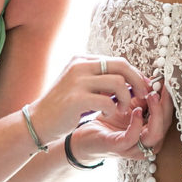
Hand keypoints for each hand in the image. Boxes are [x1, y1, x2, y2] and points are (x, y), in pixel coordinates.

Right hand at [28, 56, 150, 143]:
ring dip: (126, 98)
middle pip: (122, 66)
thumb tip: (131, 80)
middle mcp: (80, 65)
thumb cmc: (64, 106)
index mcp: (83, 59)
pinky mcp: (76, 99)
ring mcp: (77, 80)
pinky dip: (112, 110)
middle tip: (142, 97)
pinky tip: (106, 116)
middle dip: (137, 82)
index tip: (143, 88)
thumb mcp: (81, 84)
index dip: (135, 74)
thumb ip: (101, 79)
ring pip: (118, 82)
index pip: (118, 61)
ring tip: (122, 109)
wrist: (38, 121)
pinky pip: (108, 101)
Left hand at [75, 83, 173, 161]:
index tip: (169, 82)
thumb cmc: (108, 119)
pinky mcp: (118, 147)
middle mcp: (147, 142)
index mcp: (150, 131)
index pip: (167, 116)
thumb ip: (141, 96)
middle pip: (165, 125)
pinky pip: (133, 138)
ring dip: (156, 114)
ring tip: (151, 96)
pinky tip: (136, 111)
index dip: (169, 99)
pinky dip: (137, 124)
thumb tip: (154, 80)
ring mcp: (134, 147)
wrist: (85, 135)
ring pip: (155, 134)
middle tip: (162, 87)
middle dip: (165, 105)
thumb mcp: (128, 104)